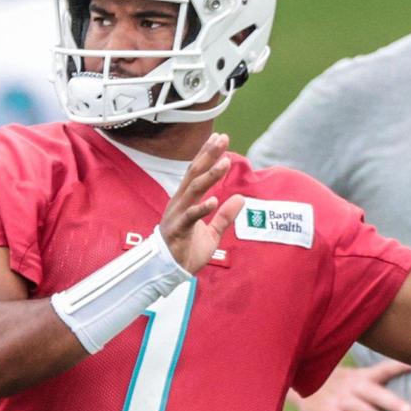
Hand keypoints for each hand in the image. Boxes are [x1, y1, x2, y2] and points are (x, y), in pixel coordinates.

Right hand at [159, 132, 244, 273]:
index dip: (207, 154)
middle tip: (223, 139)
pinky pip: (190, 217)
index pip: (196, 172)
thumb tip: (240, 199)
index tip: (220, 137)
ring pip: (193, 190)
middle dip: (208, 155)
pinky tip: (214, 200)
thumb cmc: (187, 251)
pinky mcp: (177, 231)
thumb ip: (225, 216)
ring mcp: (177, 215)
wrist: (170, 273)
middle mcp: (179, 203)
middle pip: (194, 173)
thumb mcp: (212, 232)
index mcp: (186, 201)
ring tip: (224, 163)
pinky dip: (201, 208)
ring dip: (209, 176)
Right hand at [287, 362, 410, 410]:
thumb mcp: (349, 376)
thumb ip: (369, 379)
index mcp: (359, 376)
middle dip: (392, 402)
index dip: (396, 367)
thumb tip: (398, 381)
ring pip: (362, 410)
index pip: (380, 369)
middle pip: (374, 393)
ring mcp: (339, 399)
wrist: (297, 382)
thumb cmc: (331, 382)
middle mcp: (351, 385)